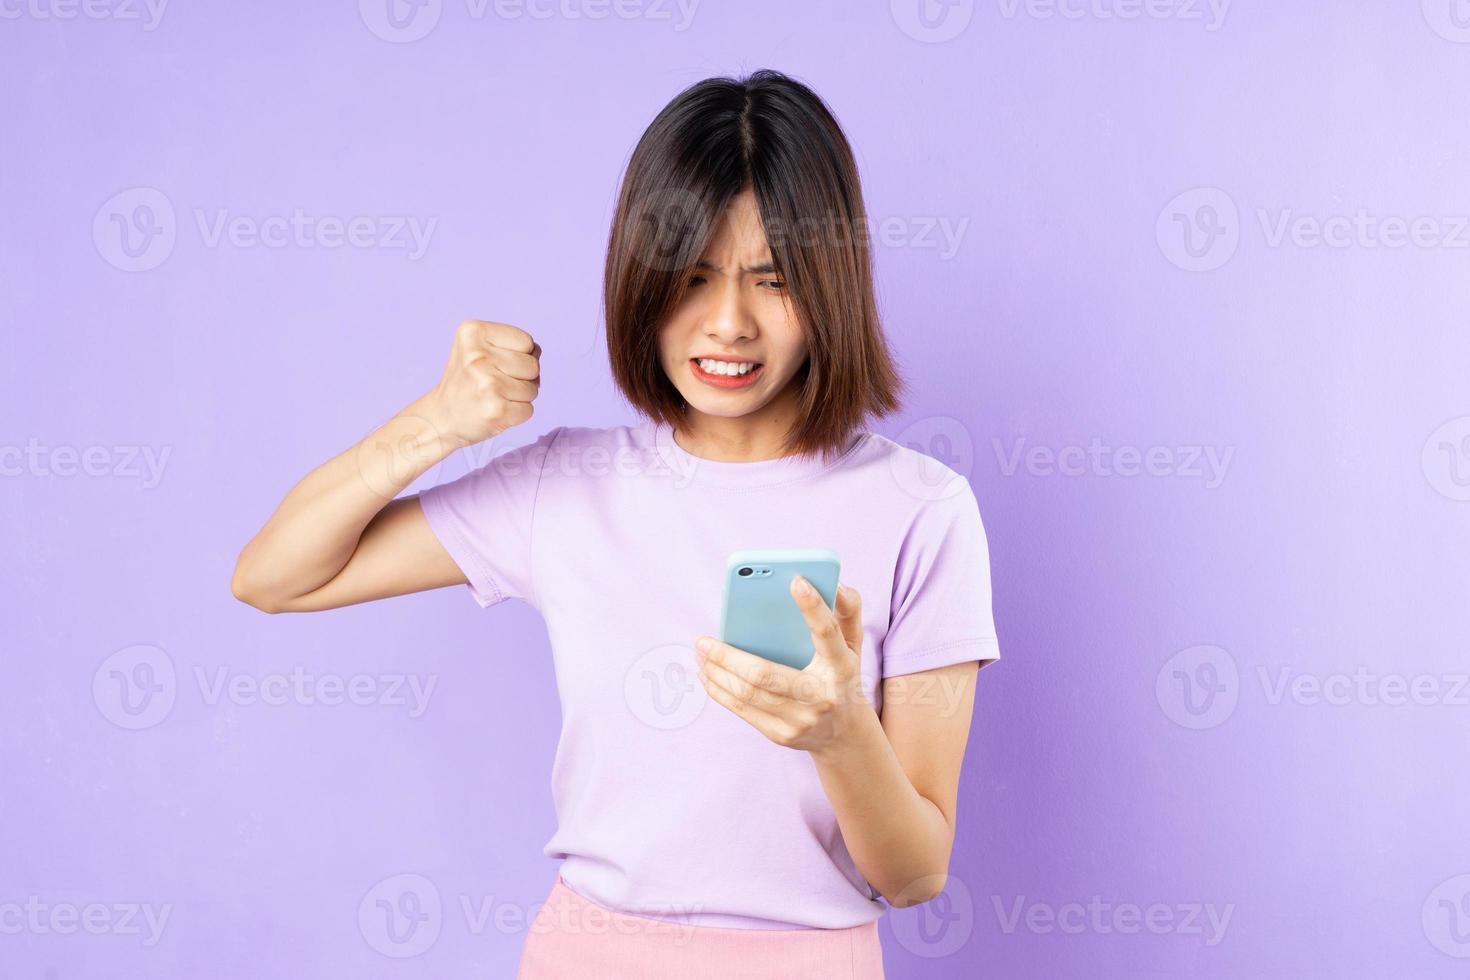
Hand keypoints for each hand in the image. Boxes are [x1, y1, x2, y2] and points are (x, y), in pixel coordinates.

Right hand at [424, 320, 540, 446]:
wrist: (440, 417)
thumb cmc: (467, 381)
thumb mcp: (478, 349)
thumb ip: (511, 345)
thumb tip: (537, 351)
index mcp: (473, 332)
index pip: (527, 341)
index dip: (519, 356)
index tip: (495, 365)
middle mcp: (477, 356)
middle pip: (533, 365)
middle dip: (522, 378)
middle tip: (495, 384)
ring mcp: (487, 383)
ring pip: (533, 389)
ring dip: (519, 397)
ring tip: (494, 397)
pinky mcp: (495, 410)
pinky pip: (529, 410)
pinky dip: (517, 414)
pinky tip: (494, 411)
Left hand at [694, 578, 869, 755]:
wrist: (845, 735)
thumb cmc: (842, 677)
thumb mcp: (853, 645)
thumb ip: (848, 612)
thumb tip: (834, 584)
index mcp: (842, 667)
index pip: (828, 634)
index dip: (813, 608)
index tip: (795, 581)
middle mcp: (821, 696)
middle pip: (766, 674)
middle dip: (728, 656)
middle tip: (703, 639)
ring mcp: (799, 720)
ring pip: (747, 693)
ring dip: (716, 671)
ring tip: (700, 652)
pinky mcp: (780, 735)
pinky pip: (741, 710)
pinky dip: (718, 689)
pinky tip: (706, 673)